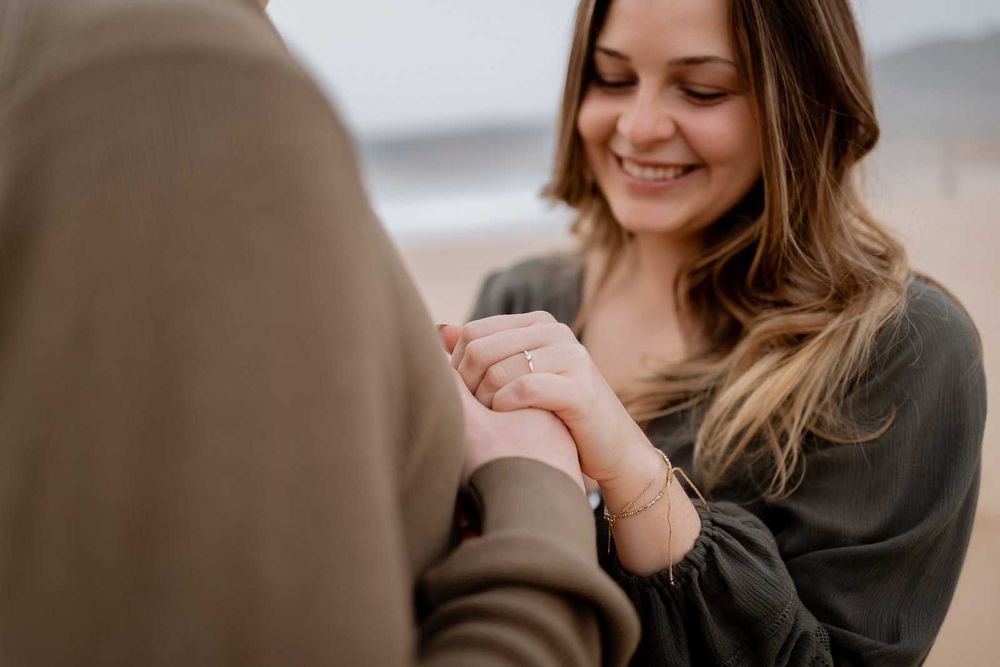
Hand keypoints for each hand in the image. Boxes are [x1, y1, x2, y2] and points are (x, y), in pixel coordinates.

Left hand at [439, 322, 585, 491]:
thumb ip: (484, 353)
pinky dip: (506, 407)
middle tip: (472, 414)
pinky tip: (508, 420)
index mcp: (537, 323)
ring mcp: (571, 356)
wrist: (613, 447)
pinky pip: (523, 389)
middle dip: (466, 386)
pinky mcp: (580, 387)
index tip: (461, 397)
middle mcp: (554, 332)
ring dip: (484, 403)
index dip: (456, 368)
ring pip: (498, 370)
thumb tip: (439, 330)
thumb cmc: (558, 414)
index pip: (471, 333)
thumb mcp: (519, 378)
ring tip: (491, 422)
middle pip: (479, 349)